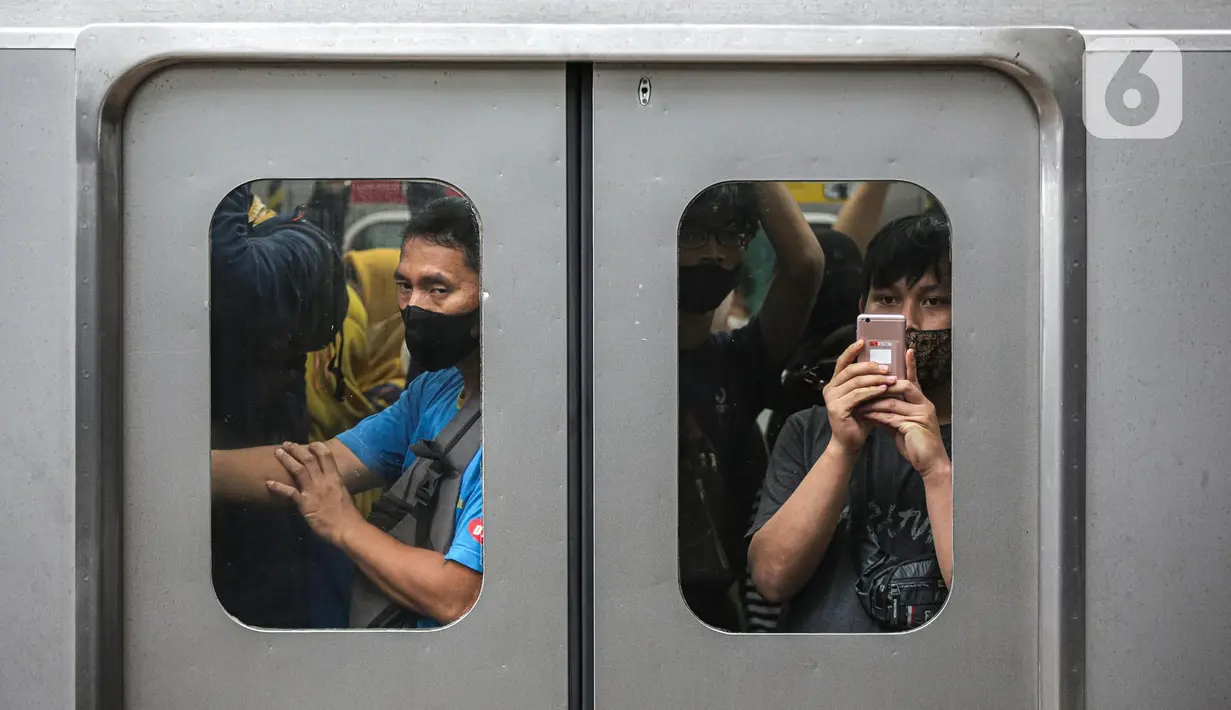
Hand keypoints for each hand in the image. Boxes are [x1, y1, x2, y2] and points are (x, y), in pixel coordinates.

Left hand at [267, 442, 365, 546]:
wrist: (346, 528)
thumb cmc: (348, 514)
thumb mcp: (343, 494)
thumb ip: (334, 485)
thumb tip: (329, 480)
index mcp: (335, 478)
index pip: (326, 456)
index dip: (317, 447)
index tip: (310, 444)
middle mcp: (323, 481)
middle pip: (308, 459)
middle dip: (296, 449)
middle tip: (287, 444)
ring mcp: (313, 491)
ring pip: (298, 470)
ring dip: (287, 459)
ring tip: (277, 452)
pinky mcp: (305, 503)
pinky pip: (289, 492)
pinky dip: (278, 487)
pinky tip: (268, 483)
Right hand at [822, 339, 898, 456]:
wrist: (850, 442)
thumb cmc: (860, 418)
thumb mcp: (864, 397)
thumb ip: (868, 382)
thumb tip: (884, 364)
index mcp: (835, 383)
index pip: (842, 363)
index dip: (851, 351)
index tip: (863, 341)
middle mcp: (830, 388)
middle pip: (850, 370)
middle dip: (870, 366)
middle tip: (887, 366)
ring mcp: (832, 399)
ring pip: (855, 382)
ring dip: (875, 378)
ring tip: (891, 377)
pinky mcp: (837, 409)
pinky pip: (857, 396)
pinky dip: (872, 391)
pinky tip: (884, 389)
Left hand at [858, 350, 949, 478]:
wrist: (930, 463)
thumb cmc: (915, 444)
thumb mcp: (901, 425)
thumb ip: (889, 413)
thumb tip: (872, 406)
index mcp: (921, 402)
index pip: (914, 380)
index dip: (910, 365)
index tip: (906, 349)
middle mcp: (924, 404)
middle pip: (902, 385)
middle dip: (881, 384)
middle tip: (863, 383)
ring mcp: (921, 414)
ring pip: (893, 401)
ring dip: (874, 401)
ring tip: (858, 401)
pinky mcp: (915, 425)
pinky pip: (891, 416)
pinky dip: (876, 415)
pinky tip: (865, 414)